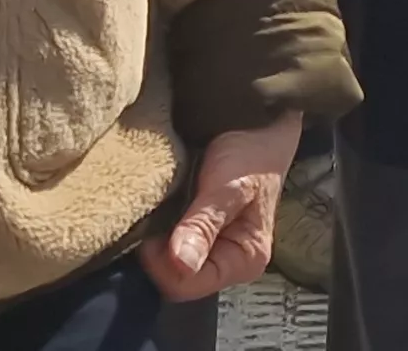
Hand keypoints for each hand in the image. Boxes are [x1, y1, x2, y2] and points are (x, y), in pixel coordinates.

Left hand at [140, 113, 302, 300]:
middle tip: (157, 213)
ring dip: (156, 238)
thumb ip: (203, 226)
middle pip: (175, 278)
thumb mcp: (228, 188)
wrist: (256, 122)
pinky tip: (161, 206)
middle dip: (158, 252)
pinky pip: (167, 244)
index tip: (152, 232)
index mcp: (244, 260)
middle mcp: (226, 261)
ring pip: (167, 262)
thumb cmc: (251, 154)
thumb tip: (180, 265)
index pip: (188, 285)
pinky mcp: (196, 232)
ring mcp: (210, 248)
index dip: (162, 264)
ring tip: (160, 206)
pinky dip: (157, 228)